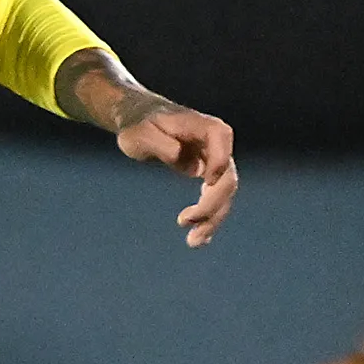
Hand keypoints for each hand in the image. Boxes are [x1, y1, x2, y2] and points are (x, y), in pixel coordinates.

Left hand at [113, 103, 239, 246]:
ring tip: (193, 242)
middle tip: (183, 223)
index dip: (219, 163)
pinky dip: (209, 218)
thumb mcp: (141, 134)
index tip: (206, 182)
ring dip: (212, 219)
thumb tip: (188, 165)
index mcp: (204, 127)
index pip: (221, 143)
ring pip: (223, 194)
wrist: (138, 121)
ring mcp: (214, 161)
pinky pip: (214, 198)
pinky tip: (199, 239)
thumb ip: (162, 146)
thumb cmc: (138, 125)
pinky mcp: (207, 175)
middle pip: (226, 177)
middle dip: (211, 204)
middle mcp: (216, 144)